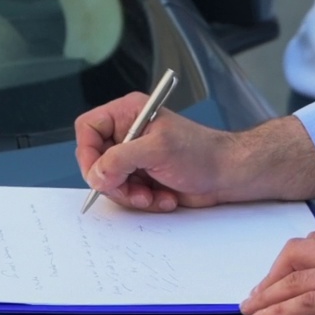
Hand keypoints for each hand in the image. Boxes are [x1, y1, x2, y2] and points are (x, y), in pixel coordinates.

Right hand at [75, 94, 234, 212]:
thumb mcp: (157, 150)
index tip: (98, 175)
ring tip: (153, 195)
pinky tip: (164, 197)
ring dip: (131, 195)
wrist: (227, 174)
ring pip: (110, 182)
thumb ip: (120, 160)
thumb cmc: (201, 153)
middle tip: (133, 190)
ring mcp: (135, 157)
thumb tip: (95, 174)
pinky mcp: (143, 177)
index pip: (88, 128)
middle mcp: (128, 133)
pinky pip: (127, 194)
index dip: (87, 153)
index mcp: (129, 113)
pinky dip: (143, 200)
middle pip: (96, 161)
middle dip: (115, 182)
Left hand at [240, 228, 314, 314]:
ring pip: (293, 280)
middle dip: (270, 278)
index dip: (288, 262)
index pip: (312, 244)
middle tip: (255, 297)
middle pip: (293, 256)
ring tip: (250, 313)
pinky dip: (280, 311)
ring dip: (266, 297)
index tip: (277, 277)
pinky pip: (305, 303)